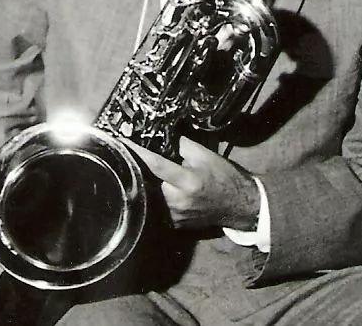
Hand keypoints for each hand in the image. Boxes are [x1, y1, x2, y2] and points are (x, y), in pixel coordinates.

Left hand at [123, 136, 259, 230]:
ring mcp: (176, 215)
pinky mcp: (176, 224)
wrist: (239, 204)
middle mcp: (178, 200)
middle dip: (143, 169)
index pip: (156, 164)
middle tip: (136, 157)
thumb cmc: (224, 176)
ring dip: (151, 183)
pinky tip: (164, 188)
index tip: (123, 143)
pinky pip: (160, 206)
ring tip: (151, 173)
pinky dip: (159, 196)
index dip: (138, 152)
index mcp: (187, 181)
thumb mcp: (206, 155)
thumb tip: (163, 136)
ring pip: (153, 195)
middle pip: (149, 181)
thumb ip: (182, 145)